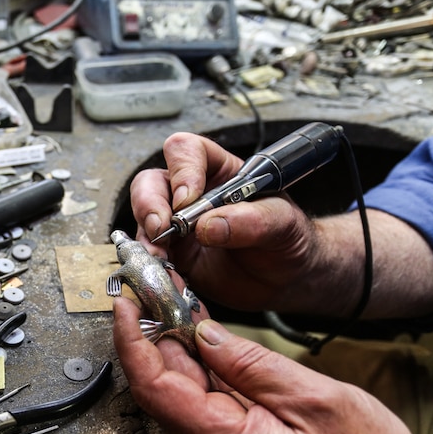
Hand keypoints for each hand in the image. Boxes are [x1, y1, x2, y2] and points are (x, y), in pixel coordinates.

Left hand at [113, 296, 432, 433]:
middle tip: (152, 284)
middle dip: (151, 329)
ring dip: (175, 340)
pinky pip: (205, 396)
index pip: (153, 387)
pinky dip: (200, 360)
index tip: (126, 301)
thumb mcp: (315, 401)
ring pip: (182, 387)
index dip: (131, 340)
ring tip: (173, 294)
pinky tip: (199, 327)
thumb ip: (250, 364)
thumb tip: (203, 333)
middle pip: (162, 383)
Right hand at [131, 132, 323, 312]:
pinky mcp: (173, 254)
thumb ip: (253, 221)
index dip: (182, 171)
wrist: (286, 281)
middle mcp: (192, 194)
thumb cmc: (289, 242)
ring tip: (162, 256)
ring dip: (148, 236)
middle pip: (151, 182)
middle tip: (161, 228)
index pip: (187, 152)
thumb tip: (209, 225)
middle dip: (150, 204)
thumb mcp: (284, 224)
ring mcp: (178, 225)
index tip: (187, 200)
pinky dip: (151, 262)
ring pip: (144, 217)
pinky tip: (167, 272)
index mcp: (220, 172)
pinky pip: (149, 252)